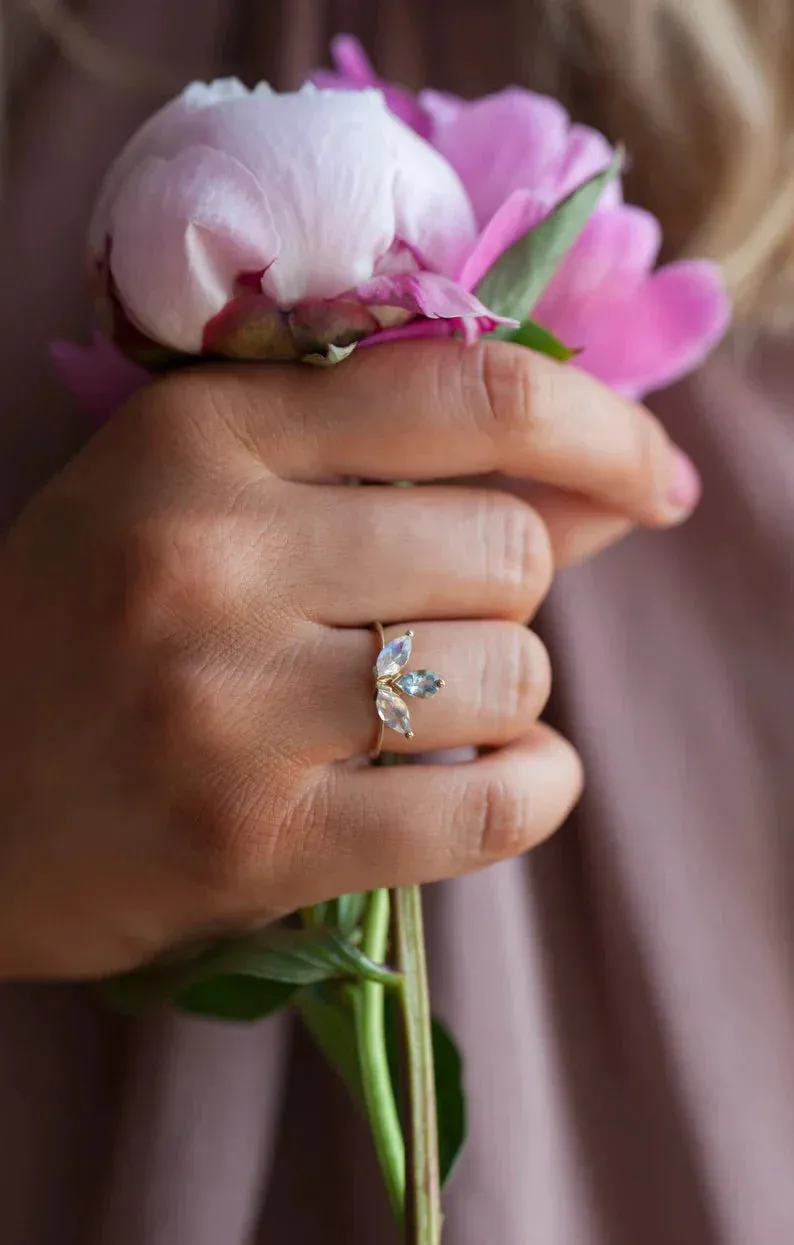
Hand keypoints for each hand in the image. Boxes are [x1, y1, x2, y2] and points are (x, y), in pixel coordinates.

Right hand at [0, 340, 697, 978]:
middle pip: (509, 544)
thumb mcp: (208, 501)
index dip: (600, 427)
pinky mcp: (252, 840)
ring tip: (423, 711)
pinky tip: (494, 782)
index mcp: (199, 433)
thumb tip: (610, 482)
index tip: (652, 476)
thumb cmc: (85, 631)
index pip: (472, 390)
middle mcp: (210, 551)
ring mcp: (228, 703)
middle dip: (507, 588)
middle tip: (434, 620)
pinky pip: (490, 807)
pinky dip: (531, 792)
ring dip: (503, 695)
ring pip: (509, 673)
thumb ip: (400, 471)